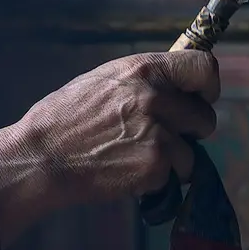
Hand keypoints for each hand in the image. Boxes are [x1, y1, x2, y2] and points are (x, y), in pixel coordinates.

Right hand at [0, 50, 218, 242]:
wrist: (41, 158)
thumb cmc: (67, 119)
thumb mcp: (105, 82)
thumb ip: (146, 80)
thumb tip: (180, 84)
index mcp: (143, 70)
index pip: (203, 68)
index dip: (207, 87)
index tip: (201, 99)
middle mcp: (155, 97)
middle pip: (204, 116)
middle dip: (189, 132)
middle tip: (160, 138)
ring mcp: (157, 132)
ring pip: (192, 152)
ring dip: (173, 161)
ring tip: (134, 156)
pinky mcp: (155, 165)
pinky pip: (176, 176)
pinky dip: (159, 181)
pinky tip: (127, 171)